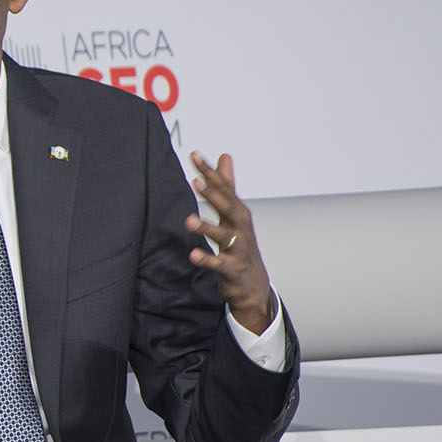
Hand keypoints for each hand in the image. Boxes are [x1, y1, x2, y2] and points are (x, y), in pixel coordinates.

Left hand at [185, 151, 277, 334]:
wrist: (253, 285)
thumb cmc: (241, 245)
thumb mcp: (234, 214)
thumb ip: (226, 186)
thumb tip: (224, 156)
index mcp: (239, 213)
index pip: (224, 189)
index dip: (211, 173)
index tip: (195, 156)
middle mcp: (241, 229)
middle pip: (228, 209)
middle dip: (214, 195)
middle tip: (196, 181)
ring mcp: (238, 249)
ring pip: (224, 237)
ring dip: (207, 228)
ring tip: (188, 220)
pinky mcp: (232, 269)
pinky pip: (219, 264)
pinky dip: (207, 259)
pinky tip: (193, 254)